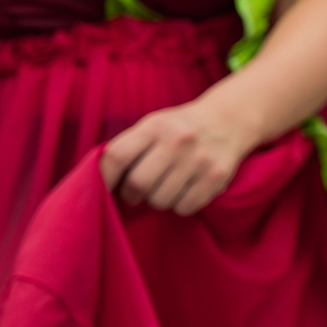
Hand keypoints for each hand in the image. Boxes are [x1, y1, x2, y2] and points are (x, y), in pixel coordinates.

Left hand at [99, 97, 260, 214]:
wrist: (230, 119)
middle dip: (132, 194)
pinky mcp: (217, 177)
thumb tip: (95, 182)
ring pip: (160, 200)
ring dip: (157, 199)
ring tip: (166, 186)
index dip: (104, 178)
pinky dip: (180, 204)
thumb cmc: (179, 129)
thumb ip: (127, 148)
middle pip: (138, 183)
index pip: (117, 156)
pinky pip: (184, 207)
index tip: (100, 190)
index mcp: (156, 126)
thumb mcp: (153, 126)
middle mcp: (179, 140)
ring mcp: (200, 159)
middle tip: (137, 192)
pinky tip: (186, 189)